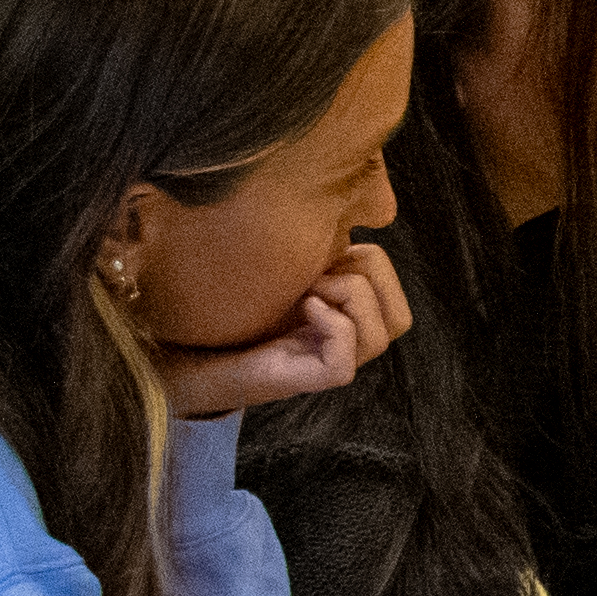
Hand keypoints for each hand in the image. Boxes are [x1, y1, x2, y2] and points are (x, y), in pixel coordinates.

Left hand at [153, 239, 411, 417]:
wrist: (195, 348)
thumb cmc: (237, 307)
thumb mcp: (291, 270)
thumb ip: (323, 252)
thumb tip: (355, 215)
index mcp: (351, 319)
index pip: (396, 297)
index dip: (376, 267)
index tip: (328, 255)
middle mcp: (350, 345)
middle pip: (400, 319)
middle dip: (367, 280)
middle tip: (319, 273)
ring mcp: (333, 363)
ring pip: (381, 337)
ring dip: (349, 298)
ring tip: (309, 290)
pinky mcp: (311, 380)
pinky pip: (347, 359)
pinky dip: (332, 325)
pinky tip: (305, 307)